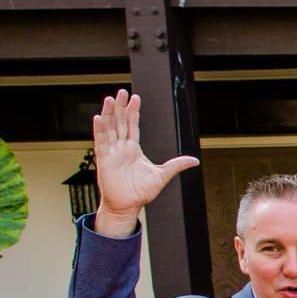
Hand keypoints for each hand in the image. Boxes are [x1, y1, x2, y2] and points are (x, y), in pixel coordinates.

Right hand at [90, 89, 197, 233]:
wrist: (128, 206)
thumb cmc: (141, 192)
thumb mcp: (162, 175)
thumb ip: (177, 165)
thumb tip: (195, 160)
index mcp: (133, 149)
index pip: (132, 125)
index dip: (133, 112)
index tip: (135, 98)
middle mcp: (121, 148)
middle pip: (120, 122)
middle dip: (120, 107)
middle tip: (121, 91)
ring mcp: (112, 152)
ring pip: (109, 128)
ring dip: (109, 114)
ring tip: (109, 99)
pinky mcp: (104, 159)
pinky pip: (101, 142)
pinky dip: (100, 130)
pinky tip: (99, 117)